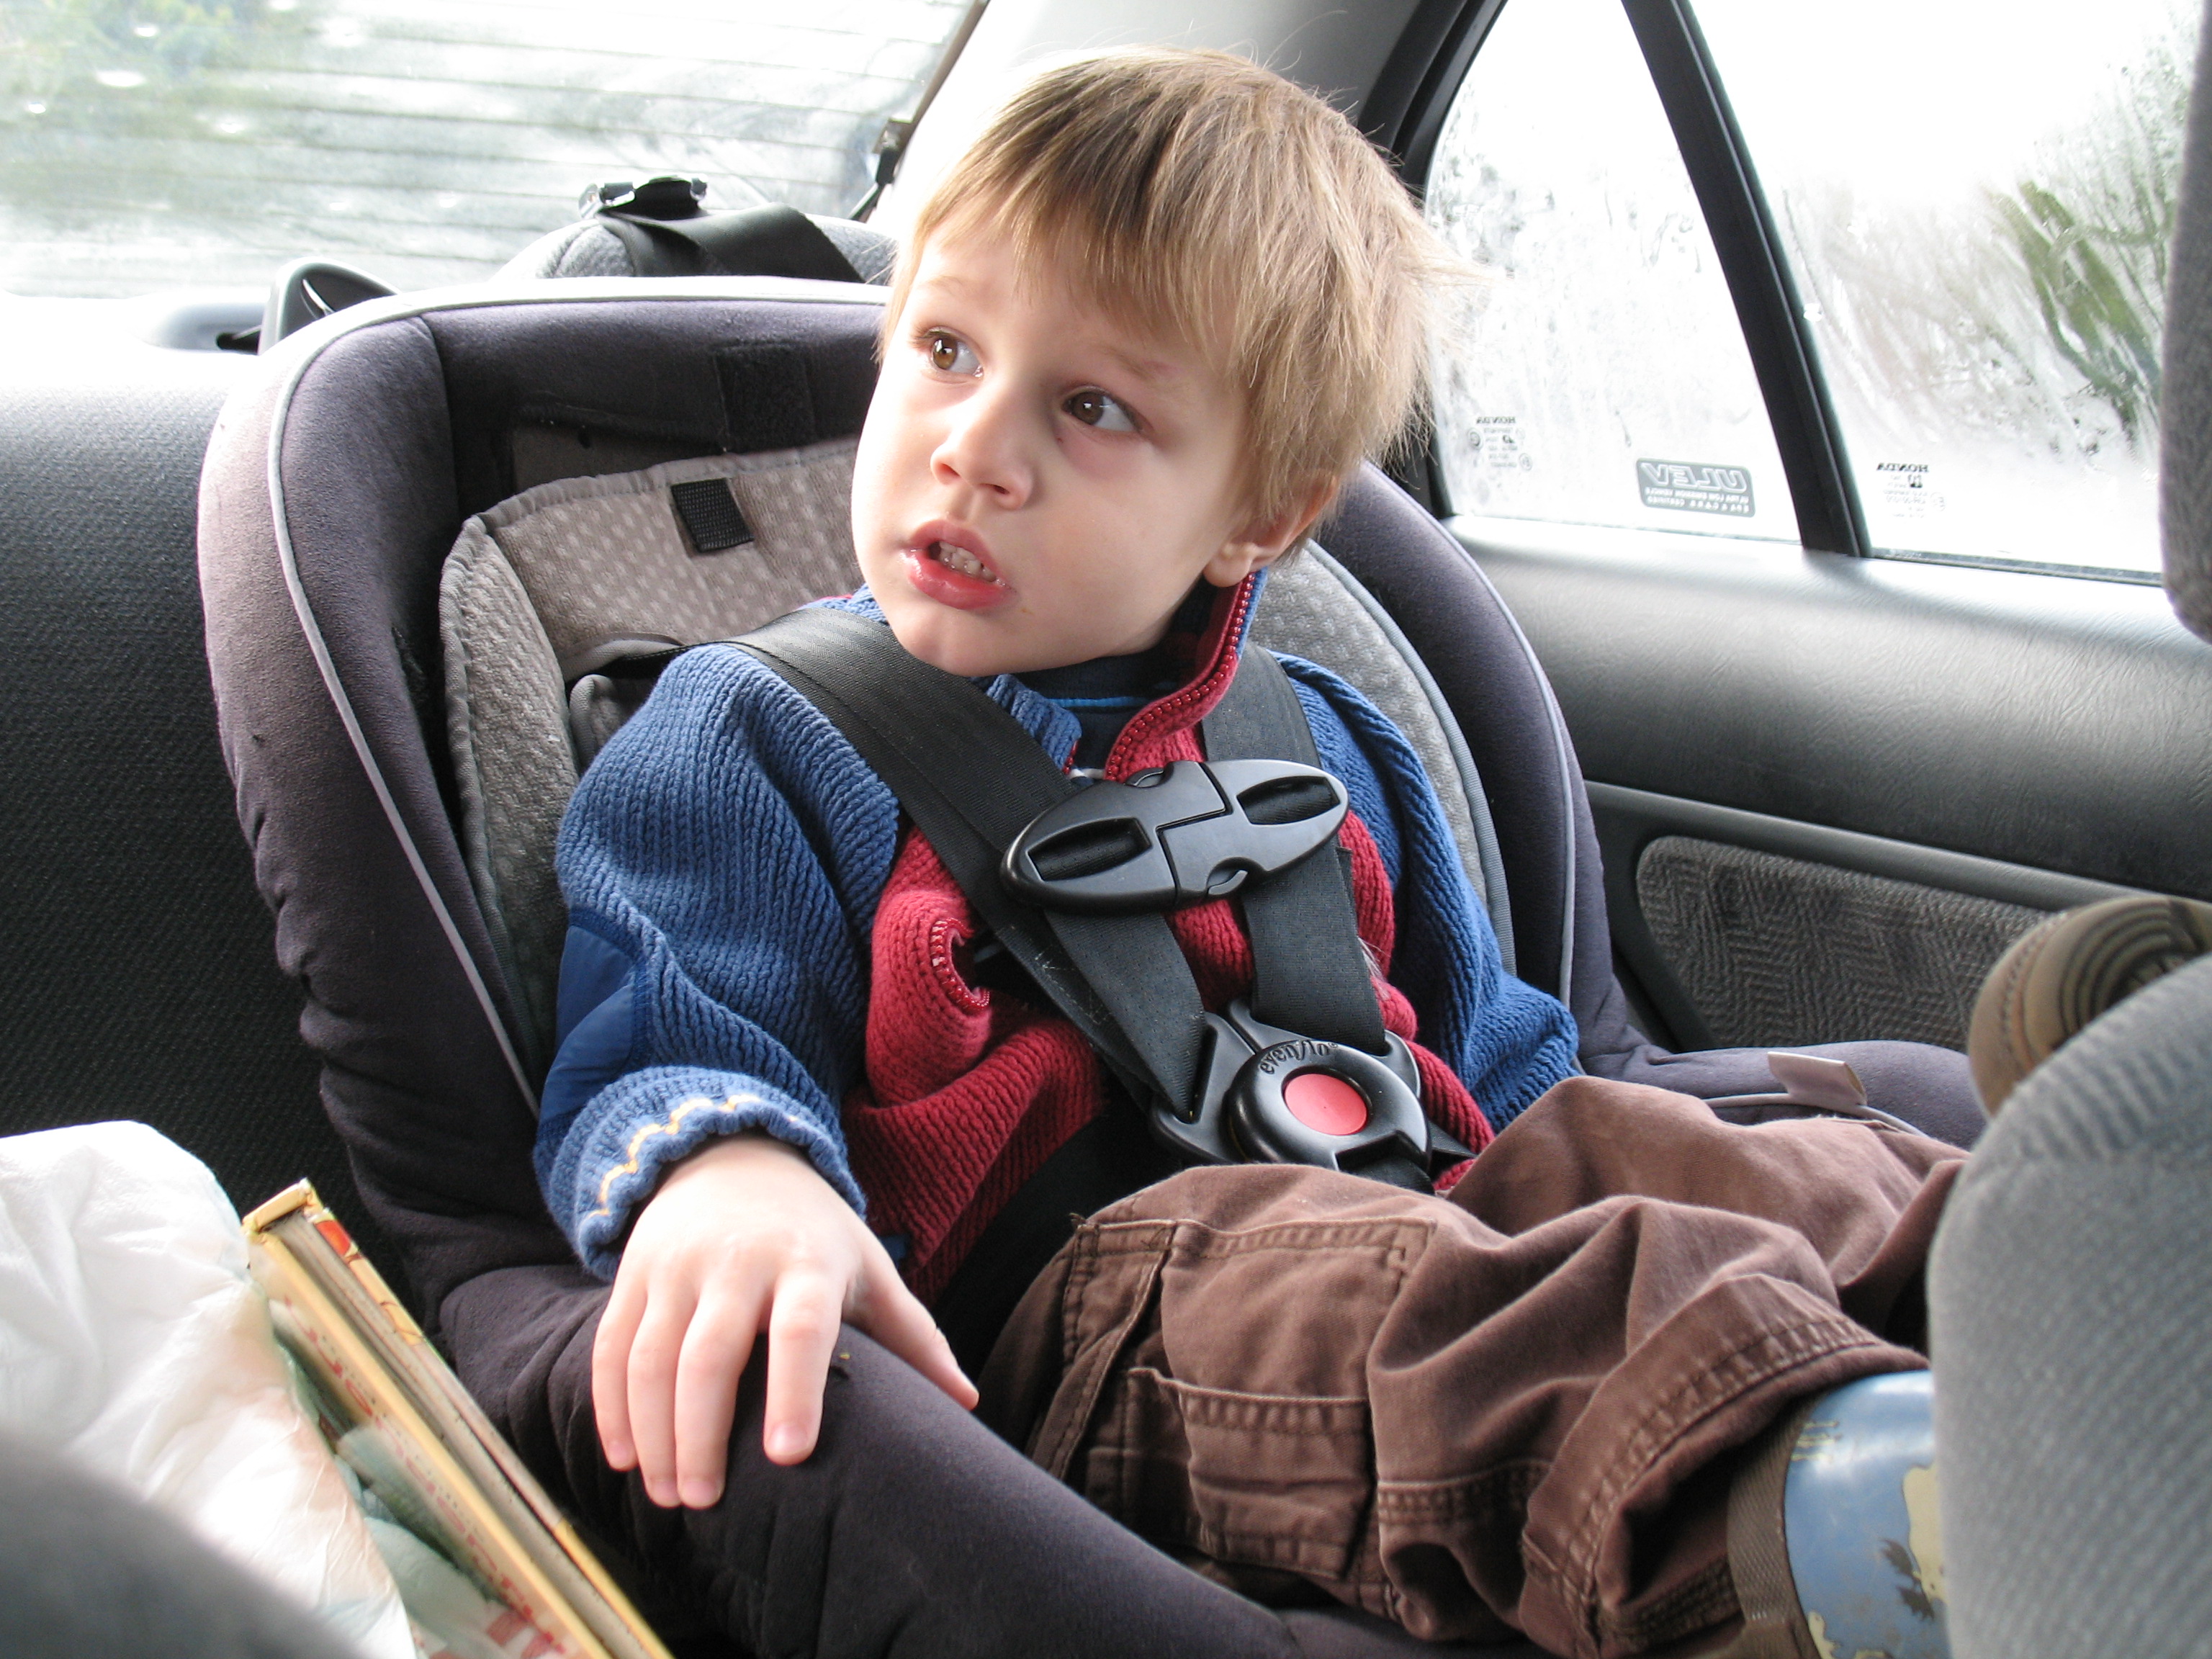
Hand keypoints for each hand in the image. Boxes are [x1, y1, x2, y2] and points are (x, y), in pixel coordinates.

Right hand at [591, 1132, 975, 1506]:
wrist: (736, 1158)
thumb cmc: (815, 1234)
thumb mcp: (868, 1268)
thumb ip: (913, 1336)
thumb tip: (966, 1401)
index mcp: (806, 1264)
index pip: (800, 1330)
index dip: (795, 1391)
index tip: (787, 1456)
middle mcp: (737, 1263)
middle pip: (709, 1354)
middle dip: (701, 1434)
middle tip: (706, 1502)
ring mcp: (678, 1267)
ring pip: (650, 1357)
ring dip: (653, 1434)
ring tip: (669, 1495)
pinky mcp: (634, 1274)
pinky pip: (611, 1346)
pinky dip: (611, 1407)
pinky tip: (625, 1459)